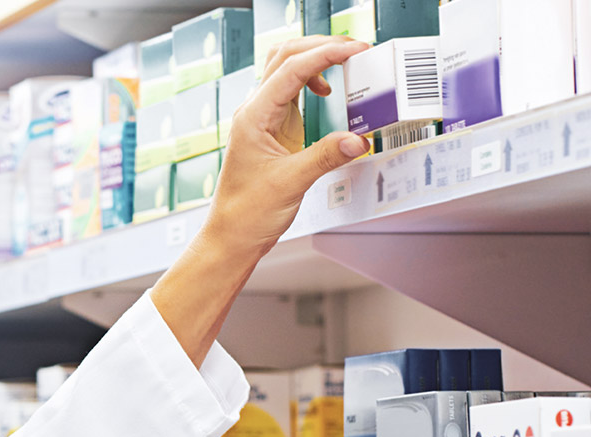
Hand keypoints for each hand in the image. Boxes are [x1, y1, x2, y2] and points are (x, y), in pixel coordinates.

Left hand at [207, 36, 372, 254]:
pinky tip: (329, 92)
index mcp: (253, 118)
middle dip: (320, 47)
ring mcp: (262, 119)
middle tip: (355, 50)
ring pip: (286, 70)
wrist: (231, 236)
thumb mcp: (291, 183)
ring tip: (347, 63)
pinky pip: (291, 92)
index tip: (354, 49)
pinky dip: (312, 81)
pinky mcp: (271, 129)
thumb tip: (359, 139)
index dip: (325, 54)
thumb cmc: (247, 213)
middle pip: (285, 57)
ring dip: (315, 60)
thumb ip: (326, 157)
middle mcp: (254, 112)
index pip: (290, 69)